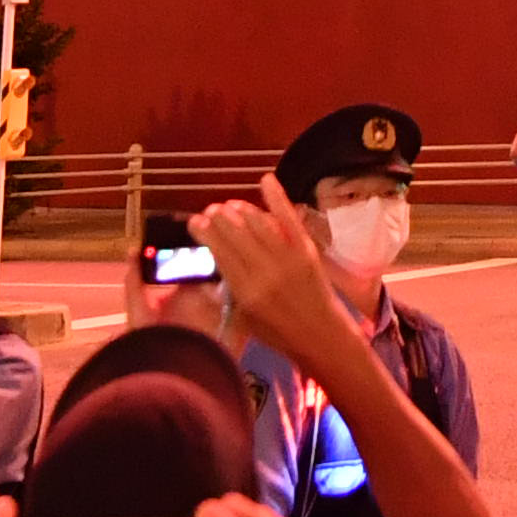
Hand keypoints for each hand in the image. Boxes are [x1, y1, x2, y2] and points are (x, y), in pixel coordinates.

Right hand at [194, 187, 346, 360]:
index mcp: (245, 291)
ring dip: (240, 209)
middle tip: (211, 210)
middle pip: (235, 233)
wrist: (321, 336)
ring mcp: (287, 258)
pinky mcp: (306, 249)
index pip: (219, 251)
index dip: (205, 231)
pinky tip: (265, 179)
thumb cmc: (278, 333)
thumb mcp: (245, 317)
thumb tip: (218, 254)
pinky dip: (276, 197)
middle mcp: (264, 272)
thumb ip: (231, 286)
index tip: (195, 221)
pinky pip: (288, 218)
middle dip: (219, 217)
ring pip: (257, 222)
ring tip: (230, 204)